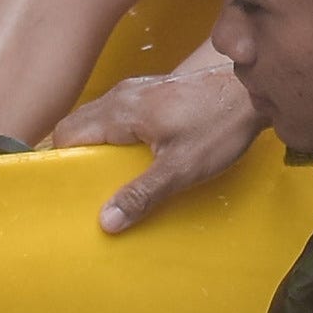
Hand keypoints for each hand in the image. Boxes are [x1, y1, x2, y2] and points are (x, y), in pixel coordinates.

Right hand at [36, 53, 269, 233]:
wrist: (254, 90)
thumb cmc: (219, 126)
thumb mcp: (181, 168)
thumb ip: (142, 194)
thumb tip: (106, 221)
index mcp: (120, 111)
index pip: (67, 133)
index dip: (58, 160)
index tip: (58, 187)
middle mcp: (122, 95)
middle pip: (78, 125)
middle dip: (74, 156)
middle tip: (80, 190)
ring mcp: (138, 91)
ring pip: (98, 119)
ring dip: (95, 147)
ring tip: (102, 180)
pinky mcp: (154, 94)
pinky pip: (118, 115)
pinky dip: (112, 137)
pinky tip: (129, 159)